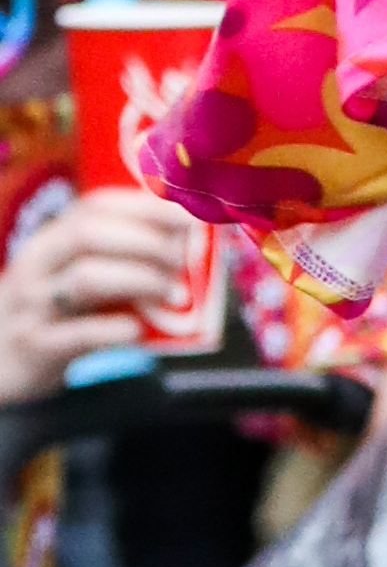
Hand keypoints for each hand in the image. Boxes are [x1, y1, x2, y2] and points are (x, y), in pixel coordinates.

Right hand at [0, 189, 193, 401]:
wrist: (1, 360)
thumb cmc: (54, 309)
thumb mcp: (72, 272)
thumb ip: (118, 254)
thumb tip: (188, 242)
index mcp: (51, 238)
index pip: (96, 206)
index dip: (146, 206)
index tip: (189, 216)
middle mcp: (37, 264)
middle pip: (89, 235)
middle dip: (146, 242)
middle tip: (182, 260)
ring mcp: (32, 305)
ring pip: (86, 278)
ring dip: (141, 280)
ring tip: (174, 294)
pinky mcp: (35, 347)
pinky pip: (79, 334)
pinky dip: (116, 329)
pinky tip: (139, 330)